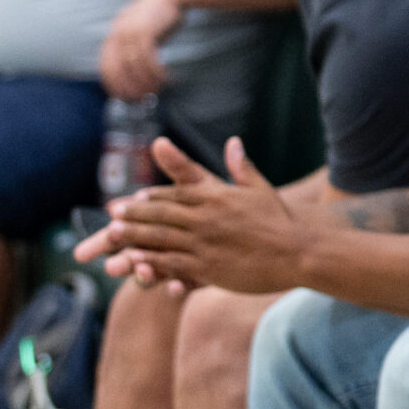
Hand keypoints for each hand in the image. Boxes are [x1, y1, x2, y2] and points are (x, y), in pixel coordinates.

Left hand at [88, 138, 304, 292]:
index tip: (132, 199)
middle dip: (133, 214)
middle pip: (161, 214)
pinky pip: (171, 262)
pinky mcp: (207, 267)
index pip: (177, 194)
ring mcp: (205, 243)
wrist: (298, 251)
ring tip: (111, 235)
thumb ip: (242, 167)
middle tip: (111, 213)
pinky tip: (133, 261)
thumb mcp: (261, 188)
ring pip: (159, 238)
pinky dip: (150, 260)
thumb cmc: (280, 221)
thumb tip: (233, 142)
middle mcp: (206, 217)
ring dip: (133, 236)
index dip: (151, 198)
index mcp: (217, 197)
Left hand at [98, 0, 180, 99]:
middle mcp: (117, 35)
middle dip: (129, 88)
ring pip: (134, 66)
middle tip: (141, 99)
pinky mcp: (145, 31)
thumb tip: (132, 74)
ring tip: (156, 91)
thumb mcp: (139, 31)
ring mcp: (130, 32)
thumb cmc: (157, 15)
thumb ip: (131, 48)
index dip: (114, 86)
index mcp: (112, 36)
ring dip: (145, 82)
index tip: (125, 97)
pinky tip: (164, 78)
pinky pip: (148, 59)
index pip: (106, 68)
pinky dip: (156, 72)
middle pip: (118, 70)